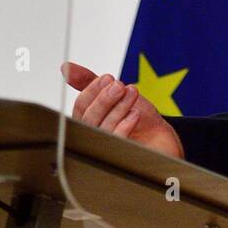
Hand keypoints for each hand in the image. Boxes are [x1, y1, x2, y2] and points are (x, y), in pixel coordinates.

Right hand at [63, 61, 184, 158]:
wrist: (161, 137)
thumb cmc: (136, 117)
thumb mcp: (113, 92)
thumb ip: (89, 81)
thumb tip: (66, 68)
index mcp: (87, 121)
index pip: (80, 107)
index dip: (92, 90)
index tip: (107, 78)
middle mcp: (92, 138)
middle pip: (89, 120)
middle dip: (105, 99)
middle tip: (119, 85)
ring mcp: (105, 151)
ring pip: (103, 129)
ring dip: (118, 108)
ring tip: (132, 93)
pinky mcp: (120, 159)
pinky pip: (116, 144)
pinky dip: (124, 126)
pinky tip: (134, 114)